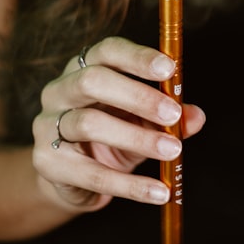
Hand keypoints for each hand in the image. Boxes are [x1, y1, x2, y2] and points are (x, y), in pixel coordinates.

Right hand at [32, 36, 204, 210]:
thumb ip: (170, 116)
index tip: (169, 69)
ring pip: (89, 124)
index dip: (137, 57)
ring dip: (137, 138)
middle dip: (137, 96)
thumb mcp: (144, 123)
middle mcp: (60, 90)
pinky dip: (130, 185)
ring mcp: (48, 125)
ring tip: (172, 151)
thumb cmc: (113, 136)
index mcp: (84, 68)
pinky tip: (158, 192)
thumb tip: (196, 116)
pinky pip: (92, 174)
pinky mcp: (47, 162)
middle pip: (92, 81)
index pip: (107, 51)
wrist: (74, 181)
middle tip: (172, 115)